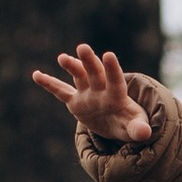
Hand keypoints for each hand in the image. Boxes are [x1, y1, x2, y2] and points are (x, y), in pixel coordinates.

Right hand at [32, 42, 149, 149]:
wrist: (118, 123)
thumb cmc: (129, 123)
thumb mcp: (136, 128)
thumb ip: (139, 129)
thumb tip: (145, 133)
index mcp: (117, 96)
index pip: (115, 81)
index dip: (112, 70)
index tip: (108, 55)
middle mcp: (101, 90)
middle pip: (95, 74)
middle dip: (89, 61)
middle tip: (82, 48)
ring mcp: (87, 94)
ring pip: (78, 77)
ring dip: (71, 66)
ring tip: (63, 58)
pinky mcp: (75, 101)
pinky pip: (60, 91)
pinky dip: (49, 84)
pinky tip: (36, 75)